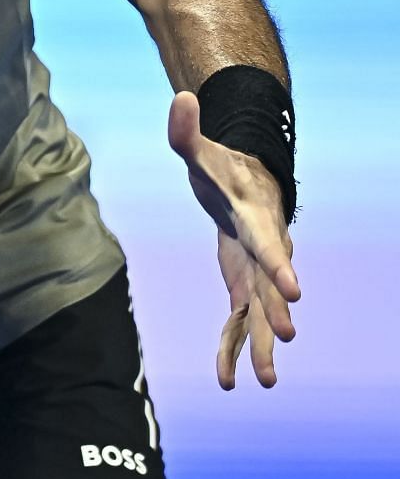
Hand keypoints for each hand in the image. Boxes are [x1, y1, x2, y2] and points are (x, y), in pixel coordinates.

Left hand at [167, 90, 300, 388]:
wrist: (245, 186)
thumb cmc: (223, 168)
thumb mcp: (200, 152)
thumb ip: (186, 131)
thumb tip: (181, 97)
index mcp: (255, 221)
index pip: (269, 244)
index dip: (280, 265)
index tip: (296, 290)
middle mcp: (262, 252)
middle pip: (271, 286)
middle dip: (277, 311)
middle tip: (284, 337)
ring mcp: (255, 273)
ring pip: (260, 313)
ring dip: (261, 344)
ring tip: (267, 381)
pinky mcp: (242, 286)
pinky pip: (237, 321)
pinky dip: (231, 348)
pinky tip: (226, 380)